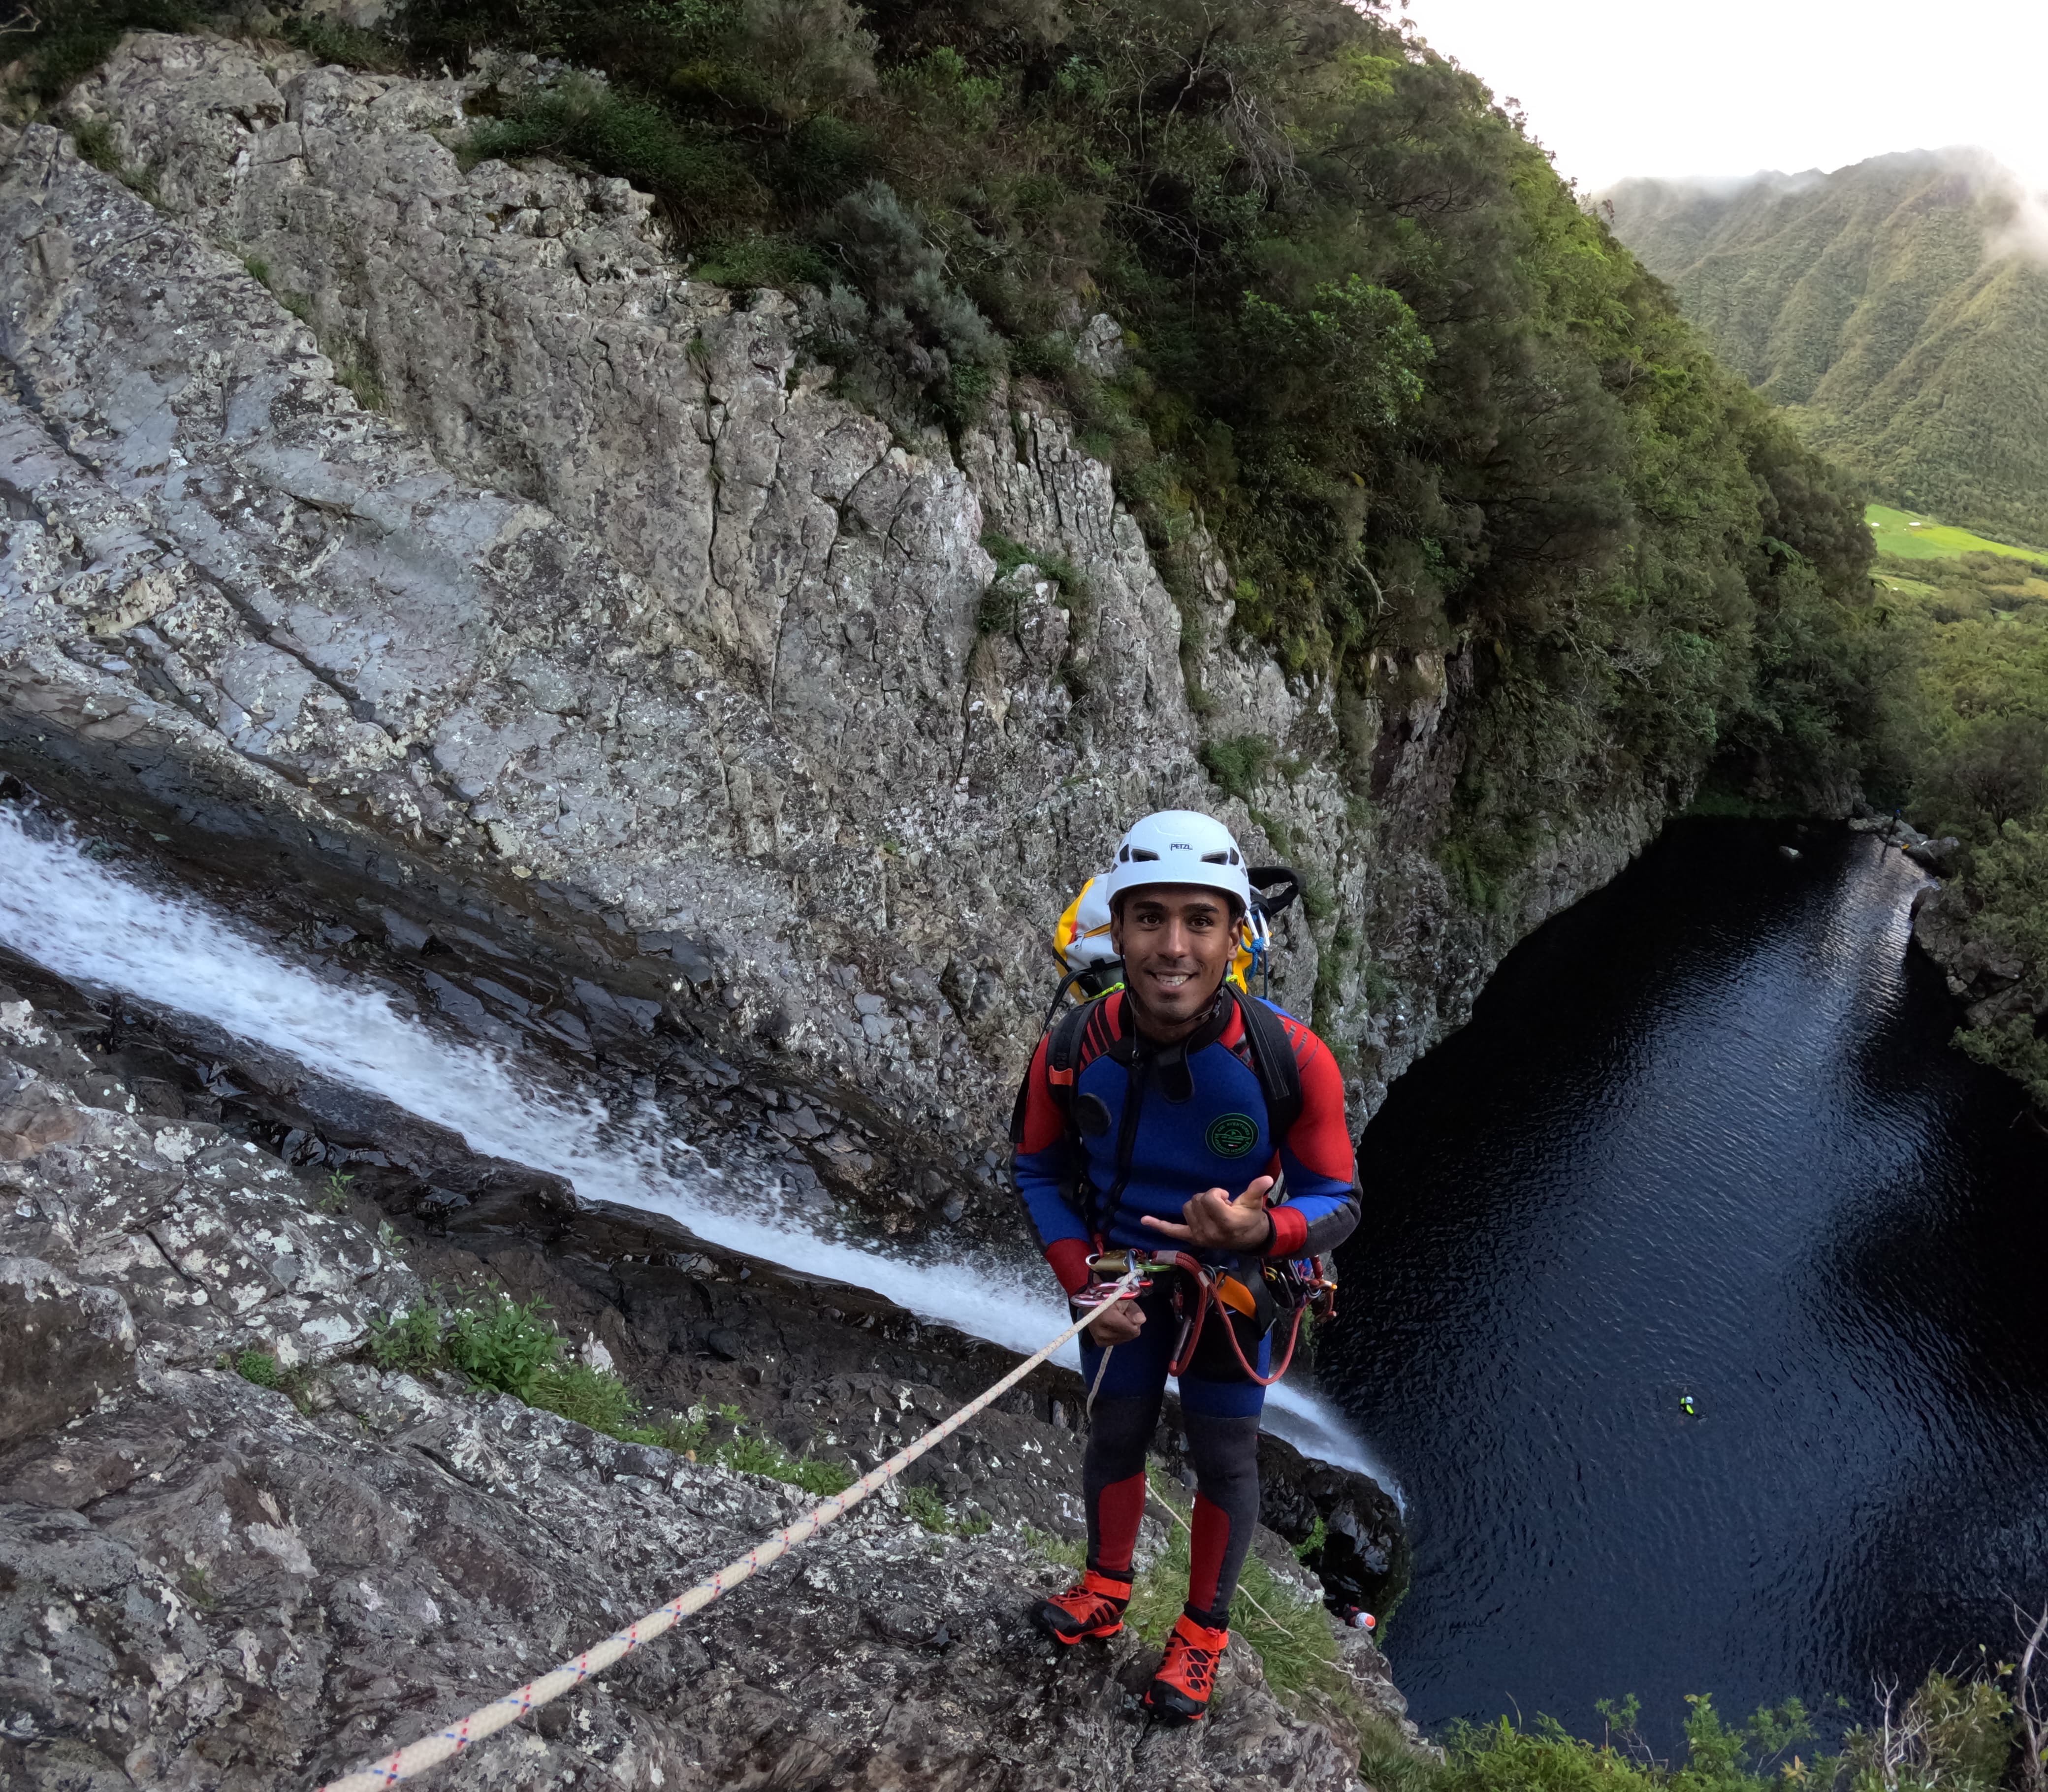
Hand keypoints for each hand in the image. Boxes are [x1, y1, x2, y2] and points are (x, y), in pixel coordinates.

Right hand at [1084, 1295, 1145, 1344]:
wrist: (1091, 1303)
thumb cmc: (1108, 1297)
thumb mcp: (1123, 1298)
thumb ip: (1133, 1309)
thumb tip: (1141, 1320)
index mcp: (1107, 1319)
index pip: (1133, 1330)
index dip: (1133, 1319)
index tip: (1126, 1311)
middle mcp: (1102, 1333)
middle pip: (1130, 1335)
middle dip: (1130, 1325)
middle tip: (1121, 1314)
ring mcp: (1100, 1339)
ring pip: (1125, 1338)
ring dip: (1124, 1329)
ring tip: (1116, 1319)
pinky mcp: (1100, 1343)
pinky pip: (1118, 1341)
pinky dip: (1119, 1334)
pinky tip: (1113, 1325)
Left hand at [1141, 1175, 1275, 1250]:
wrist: (1250, 1239)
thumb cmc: (1250, 1218)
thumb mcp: (1254, 1203)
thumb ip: (1256, 1189)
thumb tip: (1266, 1178)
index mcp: (1225, 1222)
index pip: (1208, 1198)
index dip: (1216, 1193)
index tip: (1226, 1198)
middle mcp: (1210, 1231)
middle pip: (1195, 1201)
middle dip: (1207, 1198)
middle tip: (1221, 1206)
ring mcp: (1200, 1236)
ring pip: (1186, 1208)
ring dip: (1197, 1206)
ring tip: (1212, 1212)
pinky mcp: (1192, 1238)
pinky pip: (1173, 1231)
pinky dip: (1159, 1225)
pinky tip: (1145, 1220)